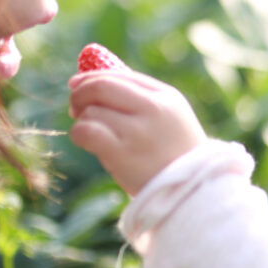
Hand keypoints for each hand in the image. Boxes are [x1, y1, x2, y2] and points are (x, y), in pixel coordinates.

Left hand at [68, 70, 206, 194]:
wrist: (192, 192)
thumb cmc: (175, 156)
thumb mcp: (171, 119)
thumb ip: (140, 98)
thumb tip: (90, 81)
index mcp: (167, 97)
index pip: (120, 75)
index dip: (91, 78)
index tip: (76, 85)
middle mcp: (154, 109)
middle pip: (101, 86)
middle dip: (79, 94)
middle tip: (74, 109)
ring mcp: (139, 131)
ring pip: (91, 111)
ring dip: (84, 122)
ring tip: (96, 137)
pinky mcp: (123, 154)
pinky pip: (86, 131)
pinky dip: (79, 134)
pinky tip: (86, 143)